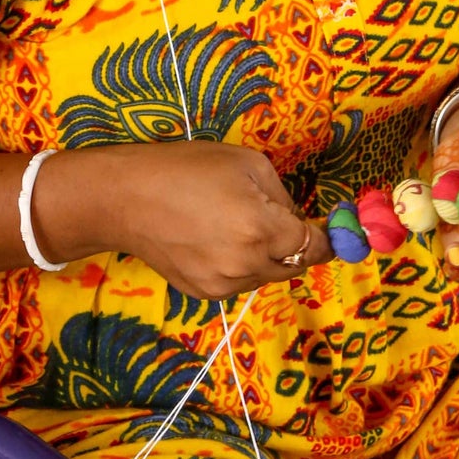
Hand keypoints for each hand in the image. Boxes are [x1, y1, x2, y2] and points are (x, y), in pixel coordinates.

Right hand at [34, 141, 330, 298]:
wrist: (123, 200)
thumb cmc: (184, 169)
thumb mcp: (246, 163)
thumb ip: (282, 196)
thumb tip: (297, 219)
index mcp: (262, 230)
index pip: (316, 246)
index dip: (330, 238)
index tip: (335, 231)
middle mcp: (247, 266)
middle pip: (295, 265)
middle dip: (293, 245)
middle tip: (275, 219)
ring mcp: (224, 286)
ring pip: (266, 276)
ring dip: (265, 256)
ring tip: (232, 224)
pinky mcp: (204, 295)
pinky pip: (238, 282)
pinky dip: (238, 265)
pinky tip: (212, 240)